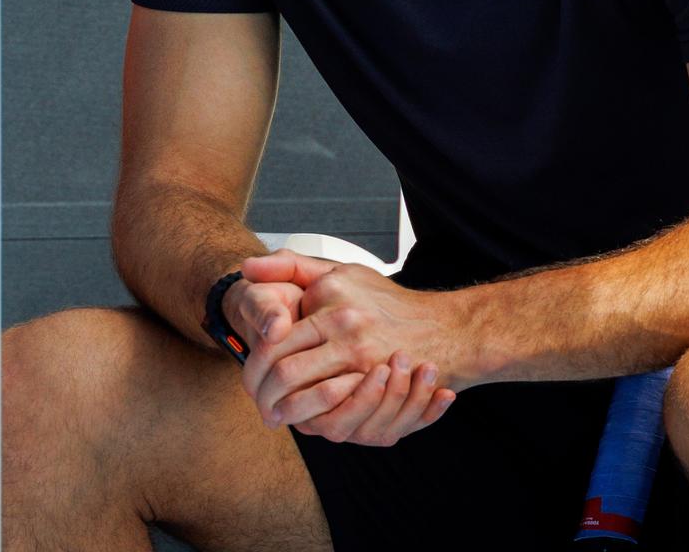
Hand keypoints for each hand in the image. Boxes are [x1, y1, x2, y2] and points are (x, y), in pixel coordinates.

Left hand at [237, 250, 462, 442]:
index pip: (275, 338)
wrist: (443, 328)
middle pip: (288, 373)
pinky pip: (341, 412)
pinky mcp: (381, 386)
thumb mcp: (338, 272)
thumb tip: (246, 267)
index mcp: (330, 299)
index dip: (255, 363)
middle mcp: (347, 328)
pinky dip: (318, 421)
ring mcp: (367, 359)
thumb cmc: (383, 300)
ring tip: (276, 416)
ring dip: (289, 413)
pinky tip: (308, 421)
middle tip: (258, 403)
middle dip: (266, 394)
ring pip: (311, 398)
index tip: (248, 376)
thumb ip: (290, 266)